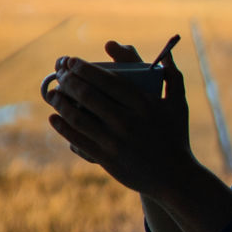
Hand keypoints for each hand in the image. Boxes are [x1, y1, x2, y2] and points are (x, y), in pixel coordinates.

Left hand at [46, 41, 190, 197]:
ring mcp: (114, 141)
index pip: (107, 80)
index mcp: (143, 104)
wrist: (174, 177)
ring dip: (61, 102)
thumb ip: (173, 75)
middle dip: (69, 80)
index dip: (85, 68)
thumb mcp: (179, 104)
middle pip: (89, 95)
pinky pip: (78, 139)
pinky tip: (54, 118)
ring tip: (52, 93)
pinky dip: (63, 127)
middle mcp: (126, 121)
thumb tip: (166, 54)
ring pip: (79, 117)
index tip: (72, 61)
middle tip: (59, 73)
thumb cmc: (176, 136)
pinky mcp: (106, 159)